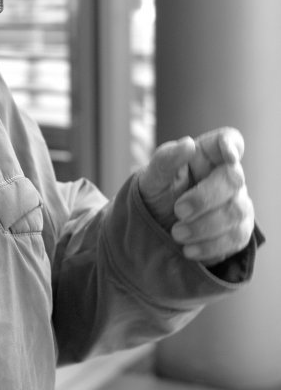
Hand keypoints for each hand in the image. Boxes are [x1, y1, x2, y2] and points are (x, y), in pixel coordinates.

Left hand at [138, 127, 254, 264]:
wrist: (153, 231)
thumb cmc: (155, 196)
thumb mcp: (152, 178)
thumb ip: (166, 159)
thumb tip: (188, 144)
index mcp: (205, 156)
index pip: (229, 140)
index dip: (232, 146)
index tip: (228, 158)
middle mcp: (225, 177)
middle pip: (233, 179)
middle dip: (205, 198)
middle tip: (178, 211)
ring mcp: (236, 203)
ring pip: (236, 211)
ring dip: (205, 226)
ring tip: (176, 233)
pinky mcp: (237, 230)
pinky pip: (236, 237)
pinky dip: (210, 246)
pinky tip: (189, 249)